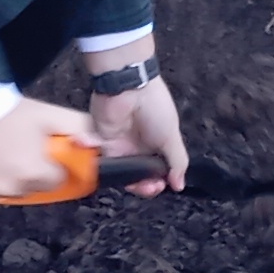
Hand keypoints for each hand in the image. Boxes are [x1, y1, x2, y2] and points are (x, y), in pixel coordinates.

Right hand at [0, 95, 108, 203]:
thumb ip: (78, 128)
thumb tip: (95, 145)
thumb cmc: (4, 109)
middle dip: (25, 173)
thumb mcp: (48, 114)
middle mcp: (9, 188)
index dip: (50, 167)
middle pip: (27, 188)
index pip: (53, 181)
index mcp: (33, 173)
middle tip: (13, 148)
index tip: (41, 154)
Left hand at [85, 68, 183, 195]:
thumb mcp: (172, 136)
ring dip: (122, 179)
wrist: (131, 86)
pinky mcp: (99, 138)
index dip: (156, 183)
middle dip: (141, 186)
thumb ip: (177, 162)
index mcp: (155, 146)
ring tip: (131, 180)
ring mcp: (117, 144)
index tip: (161, 185)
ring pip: (116, 171)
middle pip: (135, 176)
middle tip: (148, 186)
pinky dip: (93, 159)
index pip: (154, 172)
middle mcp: (136, 147)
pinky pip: (94, 154)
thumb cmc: (155, 107)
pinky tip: (101, 164)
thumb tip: (180, 185)